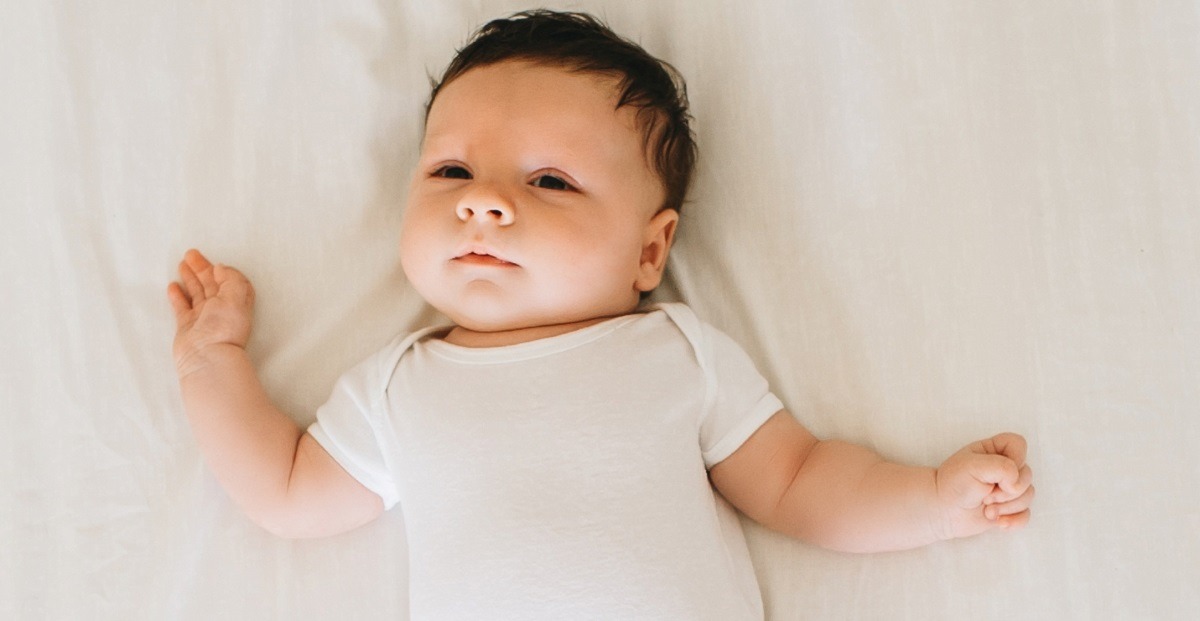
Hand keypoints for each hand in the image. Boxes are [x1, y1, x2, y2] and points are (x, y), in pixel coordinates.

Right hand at [167, 249, 255, 375]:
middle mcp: (221, 309)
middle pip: (211, 284)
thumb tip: (221, 268)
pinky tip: (173, 286)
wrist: (207, 357)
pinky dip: (178, 296)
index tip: (213, 262)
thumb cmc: (224, 328)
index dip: (222, 270)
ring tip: (181, 264)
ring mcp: (204, 318)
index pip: (230, 281)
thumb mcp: (236, 296)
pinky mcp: (187, 326)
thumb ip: (231, 278)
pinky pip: (182, 307)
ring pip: (196, 292)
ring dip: (189, 278)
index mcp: (236, 302)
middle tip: (189, 254)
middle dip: (201, 268)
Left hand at [934, 433, 1034, 539]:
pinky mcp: (1008, 508)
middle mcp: (1003, 468)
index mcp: (993, 450)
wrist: (942, 512)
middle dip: (1007, 490)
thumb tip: (1016, 485)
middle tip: (985, 496)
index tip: (996, 472)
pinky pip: (1026, 514)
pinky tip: (999, 522)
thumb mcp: (973, 466)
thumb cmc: (953, 485)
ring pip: (1028, 495)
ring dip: (1007, 507)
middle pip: (1027, 474)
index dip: (1015, 458)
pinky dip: (1014, 520)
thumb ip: (1002, 467)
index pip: (1018, 444)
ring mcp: (1007, 488)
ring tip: (986, 509)